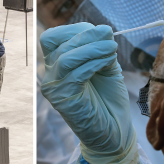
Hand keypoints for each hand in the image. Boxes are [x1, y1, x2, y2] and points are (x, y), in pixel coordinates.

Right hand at [40, 23, 137, 163]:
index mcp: (56, 65)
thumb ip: (100, 51)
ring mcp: (53, 87)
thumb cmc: (108, 101)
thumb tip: (103, 30)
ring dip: (92, 49)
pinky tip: (108, 61)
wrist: (113, 133)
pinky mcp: (63, 99)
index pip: (52, 38)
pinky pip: (75, 74)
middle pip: (58, 44)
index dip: (74, 30)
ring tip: (112, 48)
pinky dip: (93, 63)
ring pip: (66, 57)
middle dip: (86, 36)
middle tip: (110, 36)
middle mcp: (50, 75)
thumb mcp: (105, 68)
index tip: (101, 32)